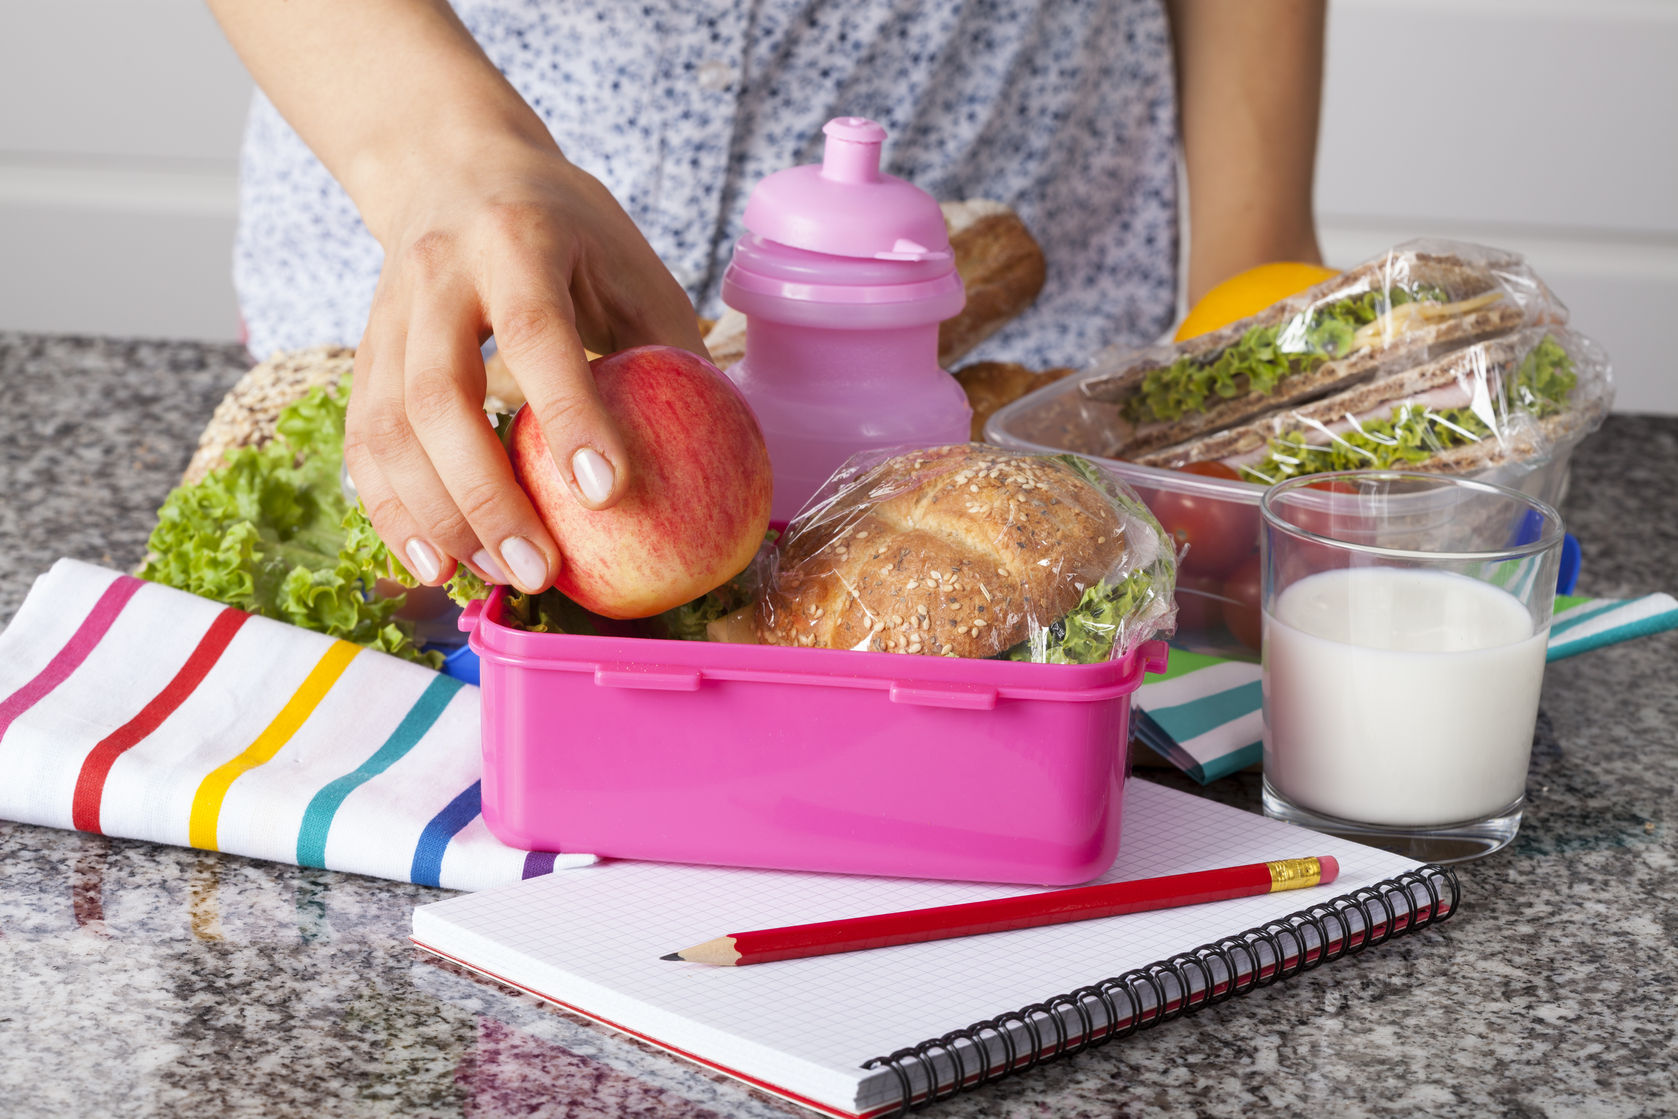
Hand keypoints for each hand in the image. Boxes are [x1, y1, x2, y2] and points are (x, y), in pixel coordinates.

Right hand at [344, 137, 707, 593]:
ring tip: (492, 578)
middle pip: (438, 397)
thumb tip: (726, 457)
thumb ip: (670, 351)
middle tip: (540, 570)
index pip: (538, 334)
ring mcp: (386, 315)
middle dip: (487, 496)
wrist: (452, 169)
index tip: (609, 495)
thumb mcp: (632, 264)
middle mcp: (437, 274)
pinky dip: (393, 513)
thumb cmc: (569, 230)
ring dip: (436, 519)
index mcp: (517, 240)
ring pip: (387, 429)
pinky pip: (364, 444)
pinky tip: (436, 563)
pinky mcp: (364, 354)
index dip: (571, 415)